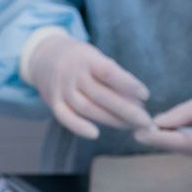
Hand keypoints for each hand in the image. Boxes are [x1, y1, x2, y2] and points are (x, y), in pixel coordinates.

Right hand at [25, 34, 151, 138]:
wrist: (44, 56)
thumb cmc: (82, 62)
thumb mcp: (96, 59)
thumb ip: (114, 76)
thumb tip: (138, 100)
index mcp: (87, 58)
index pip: (109, 71)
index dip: (128, 84)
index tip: (145, 96)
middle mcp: (73, 73)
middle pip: (101, 95)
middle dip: (127, 110)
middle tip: (146, 121)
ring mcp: (62, 88)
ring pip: (87, 108)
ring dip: (111, 120)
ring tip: (131, 126)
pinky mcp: (54, 102)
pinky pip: (65, 117)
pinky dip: (79, 127)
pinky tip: (96, 134)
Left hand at [135, 68, 191, 164]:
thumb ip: (184, 114)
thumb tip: (157, 124)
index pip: (191, 142)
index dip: (164, 139)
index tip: (141, 134)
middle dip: (165, 141)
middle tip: (138, 132)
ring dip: (172, 143)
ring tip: (148, 133)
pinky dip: (184, 142)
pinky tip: (167, 135)